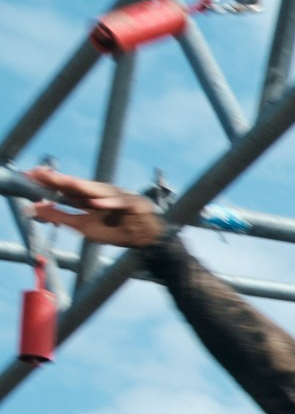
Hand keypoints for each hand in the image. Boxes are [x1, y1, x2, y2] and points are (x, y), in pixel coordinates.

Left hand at [26, 167, 165, 248]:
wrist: (146, 239)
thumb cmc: (116, 230)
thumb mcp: (83, 227)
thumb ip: (61, 218)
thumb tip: (35, 210)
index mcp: (87, 198)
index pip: (65, 188)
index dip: (48, 182)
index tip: (29, 175)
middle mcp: (101, 194)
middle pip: (78, 185)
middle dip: (61, 180)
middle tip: (42, 174)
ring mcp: (117, 197)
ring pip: (98, 190)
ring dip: (82, 187)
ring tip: (67, 182)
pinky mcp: (133, 204)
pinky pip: (120, 203)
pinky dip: (109, 203)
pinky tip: (97, 203)